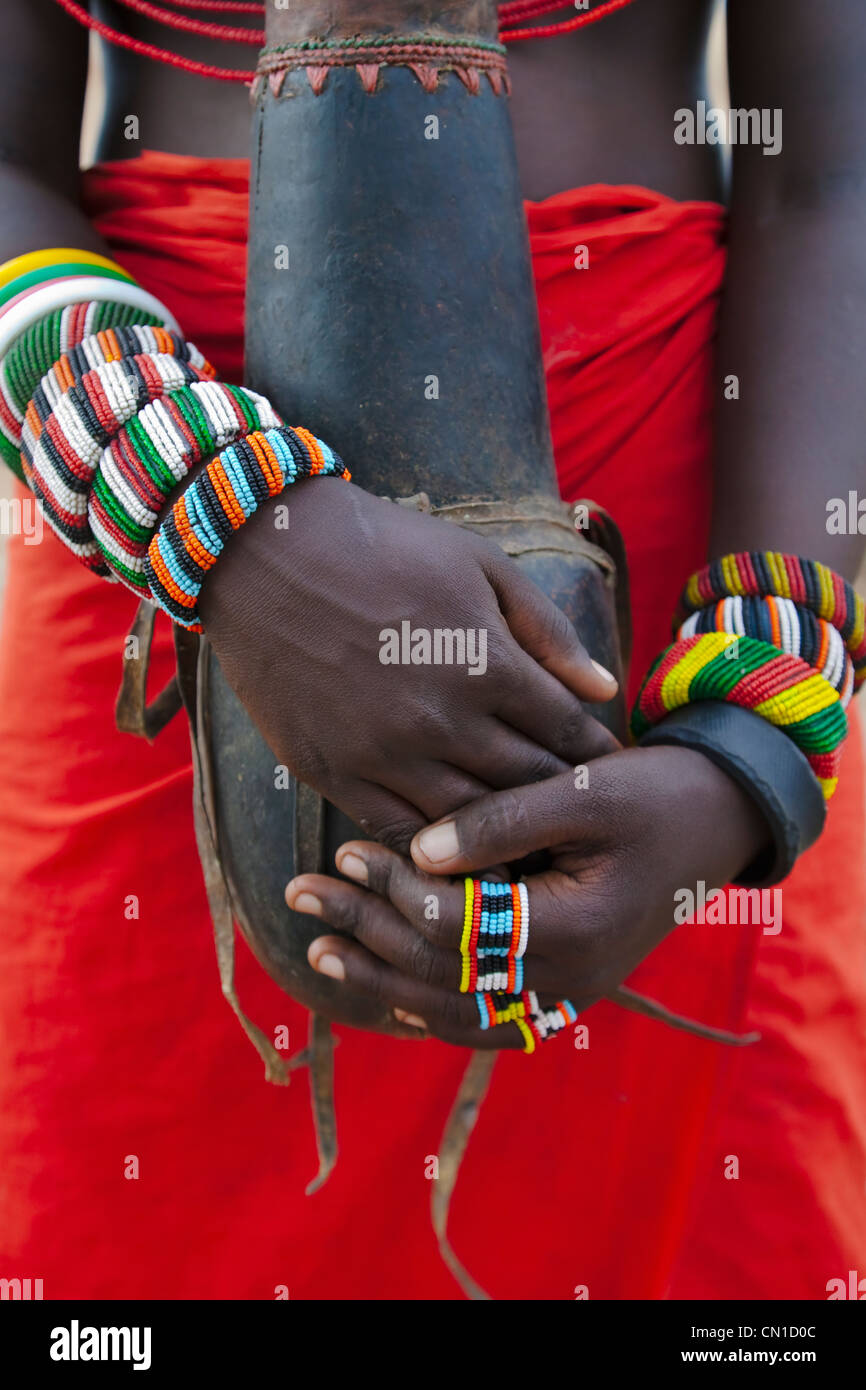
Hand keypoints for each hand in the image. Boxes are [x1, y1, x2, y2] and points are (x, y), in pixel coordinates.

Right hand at [200, 475, 618, 849]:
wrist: (265, 556)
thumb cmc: (383, 549)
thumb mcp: (480, 566)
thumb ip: (547, 630)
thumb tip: (605, 688)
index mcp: (486, 663)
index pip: (566, 732)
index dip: (595, 753)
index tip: (610, 767)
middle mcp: (443, 719)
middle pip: (527, 783)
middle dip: (562, 798)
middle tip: (584, 813)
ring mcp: (386, 753)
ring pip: (470, 820)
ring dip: (507, 834)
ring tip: (535, 842)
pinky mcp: (336, 774)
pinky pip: (401, 832)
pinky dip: (438, 848)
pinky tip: (460, 850)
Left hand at [285, 745, 769, 1047]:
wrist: (716, 823)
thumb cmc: (652, 793)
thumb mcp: (584, 789)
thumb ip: (503, 820)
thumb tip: (418, 850)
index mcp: (577, 926)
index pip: (458, 924)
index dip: (396, 890)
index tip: (352, 852)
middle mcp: (571, 978)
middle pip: (443, 971)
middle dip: (365, 931)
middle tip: (300, 894)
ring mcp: (569, 993)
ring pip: (456, 1009)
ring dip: (383, 978)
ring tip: (320, 949)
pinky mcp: (565, 989)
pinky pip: (489, 1020)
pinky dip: (434, 1009)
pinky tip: (388, 990)